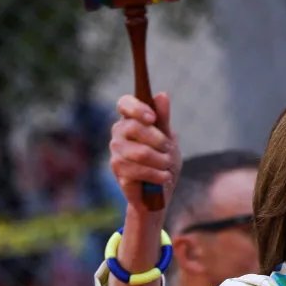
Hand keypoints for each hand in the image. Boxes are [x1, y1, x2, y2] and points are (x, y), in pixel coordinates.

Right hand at [110, 93, 180, 212]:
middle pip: (134, 128)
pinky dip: (157, 175)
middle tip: (169, 150)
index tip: (152, 118)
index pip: (124, 104)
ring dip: (161, 161)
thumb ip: (163, 119)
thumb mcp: (168, 138)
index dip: (137, 108)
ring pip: (140, 152)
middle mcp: (119, 134)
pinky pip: (139, 171)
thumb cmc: (164, 160)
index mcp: (130, 120)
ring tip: (167, 166)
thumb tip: (162, 95)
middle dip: (158, 140)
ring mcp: (116, 153)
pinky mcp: (118, 172)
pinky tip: (163, 177)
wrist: (161, 191)